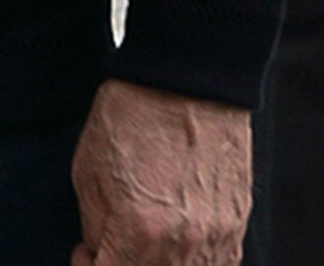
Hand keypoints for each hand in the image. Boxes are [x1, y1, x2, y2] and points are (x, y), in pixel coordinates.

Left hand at [68, 77, 250, 265]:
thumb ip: (96, 229)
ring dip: (158, 264)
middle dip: (122, 265)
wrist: (187, 77)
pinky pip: (217, 264)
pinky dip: (193, 261)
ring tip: (144, 238)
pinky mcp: (237, 223)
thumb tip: (101, 253)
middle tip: (111, 244)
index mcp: (138, 233)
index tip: (86, 252)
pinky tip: (175, 239)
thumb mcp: (88, 172)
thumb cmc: (132, 115)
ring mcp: (215, 237)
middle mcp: (182, 245)